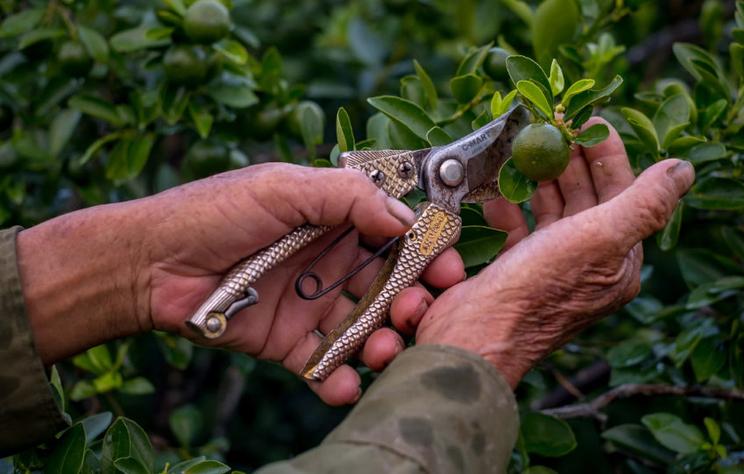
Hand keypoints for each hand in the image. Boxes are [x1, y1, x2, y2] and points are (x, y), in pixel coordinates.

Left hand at [18, 163, 463, 404]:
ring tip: (386, 349)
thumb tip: (405, 218)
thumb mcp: (283, 187)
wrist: (151, 263)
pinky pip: (325, 367)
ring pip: (365, 329)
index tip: (448, 267)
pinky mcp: (289, 344)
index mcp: (334, 221)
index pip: (395, 236)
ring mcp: (312, 306)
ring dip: (385, 342)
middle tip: (421, 310)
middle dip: (413, 301)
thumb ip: (346, 197)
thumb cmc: (214, 212)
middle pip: (389, 286)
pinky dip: (340, 380)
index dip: (426, 251)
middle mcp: (330, 264)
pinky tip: (347, 385)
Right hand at [405, 119, 694, 386]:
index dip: (608, 157)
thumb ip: (645, 202)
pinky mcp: (514, 270)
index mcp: (616, 261)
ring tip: (526, 154)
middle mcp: (586, 265)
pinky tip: (498, 196)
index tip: (588, 124)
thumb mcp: (599, 238)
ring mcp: (548, 268)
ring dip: (540, 182)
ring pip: (551, 213)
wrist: (476, 332)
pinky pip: (518, 230)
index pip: (622, 196)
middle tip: (553, 130)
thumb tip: (683, 169)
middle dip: (571, 163)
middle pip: (585, 201)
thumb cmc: (538, 286)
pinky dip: (509, 209)